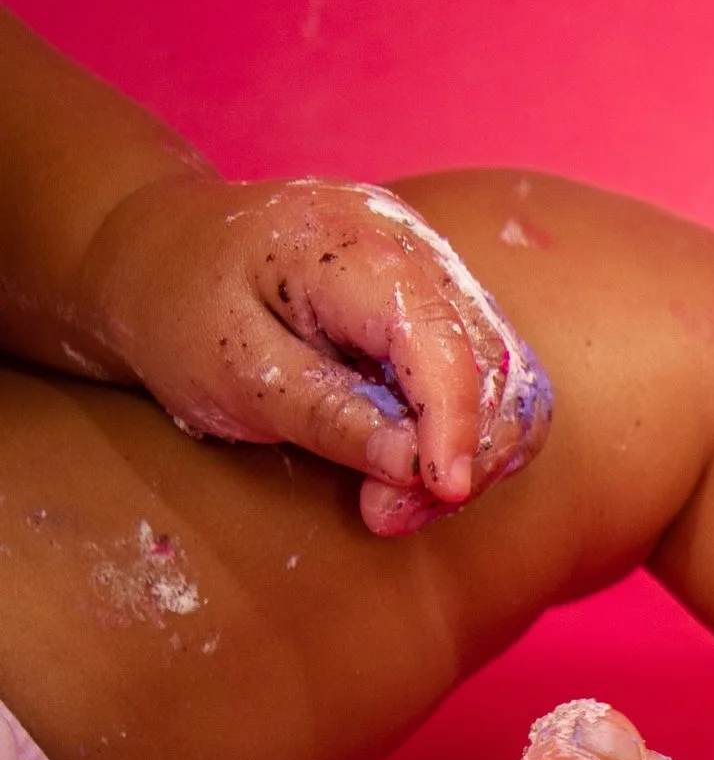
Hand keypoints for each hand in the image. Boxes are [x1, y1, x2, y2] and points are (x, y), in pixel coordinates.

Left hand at [79, 171, 552, 536]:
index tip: (443, 494)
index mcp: (352, 243)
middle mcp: (413, 244)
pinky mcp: (440, 301)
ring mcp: (435, 268)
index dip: (454, 425)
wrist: (159, 254)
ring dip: (472, 452)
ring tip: (396, 501)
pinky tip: (418, 468)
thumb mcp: (233, 372)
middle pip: (491, 362)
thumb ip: (328, 415)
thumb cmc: (181, 309)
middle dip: (459, 452)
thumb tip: (415, 470)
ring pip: (508, 375)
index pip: (442, 340)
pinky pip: (493, 376)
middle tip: (385, 515)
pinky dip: (470, 432)